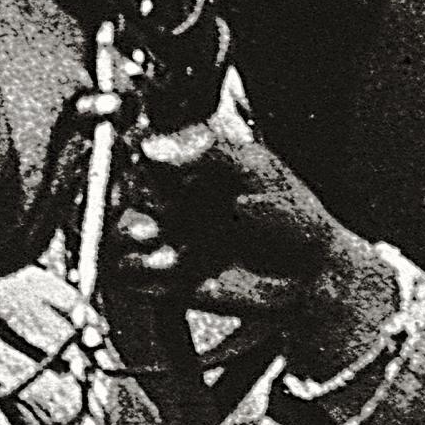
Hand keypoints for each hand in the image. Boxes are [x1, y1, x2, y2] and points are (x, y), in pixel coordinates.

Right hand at [111, 99, 388, 366]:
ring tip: (155, 239)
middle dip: (124, 198)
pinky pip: (126, 272)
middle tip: (144, 202)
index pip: (139, 153)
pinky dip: (138, 268)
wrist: (309, 278)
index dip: (126, 157)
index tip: (128, 161)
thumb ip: (209, 151)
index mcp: (188, 166)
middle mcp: (170, 199)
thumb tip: (153, 146)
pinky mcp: (160, 277)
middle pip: (119, 191)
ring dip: (129, 233)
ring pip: (116, 230)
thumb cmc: (293, 218)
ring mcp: (163, 238)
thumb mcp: (258, 169)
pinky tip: (167, 266)